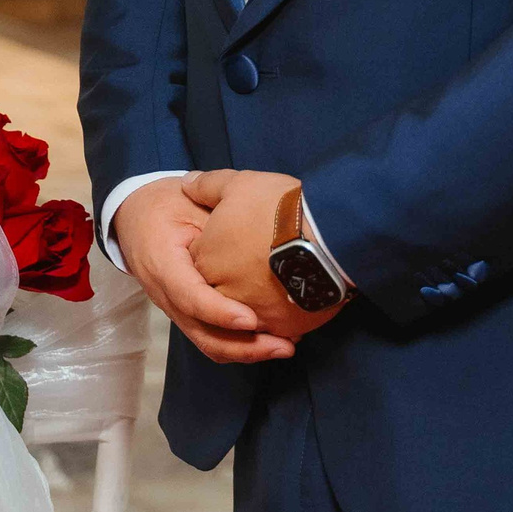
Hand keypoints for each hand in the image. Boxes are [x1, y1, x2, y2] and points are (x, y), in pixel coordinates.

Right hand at [112, 177, 296, 364]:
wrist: (136, 216)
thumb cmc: (165, 204)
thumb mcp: (189, 198)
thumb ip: (217, 215)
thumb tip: (256, 227)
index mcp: (162, 262)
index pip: (189, 296)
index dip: (219, 312)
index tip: (251, 319)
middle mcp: (166, 294)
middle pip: (201, 333)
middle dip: (243, 345)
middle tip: (283, 345)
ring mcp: (177, 308)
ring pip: (208, 343)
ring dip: (247, 351)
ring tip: (285, 347)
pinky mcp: (189, 314)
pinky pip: (212, 338)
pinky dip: (241, 345)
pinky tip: (272, 340)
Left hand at [186, 169, 346, 344]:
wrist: (326, 235)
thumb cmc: (279, 208)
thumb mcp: (239, 184)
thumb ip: (207, 186)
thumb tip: (186, 185)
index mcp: (207, 259)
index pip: (200, 258)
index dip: (218, 246)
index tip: (237, 236)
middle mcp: (222, 292)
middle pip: (220, 288)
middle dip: (235, 276)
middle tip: (257, 257)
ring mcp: (252, 313)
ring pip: (247, 312)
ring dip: (257, 300)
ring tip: (277, 279)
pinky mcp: (280, 327)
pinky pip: (275, 326)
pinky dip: (280, 314)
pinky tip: (292, 296)